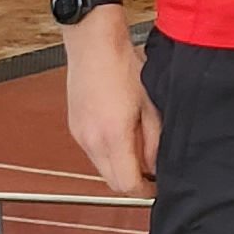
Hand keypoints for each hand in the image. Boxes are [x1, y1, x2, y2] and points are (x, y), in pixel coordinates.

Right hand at [65, 20, 162, 198]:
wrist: (93, 42)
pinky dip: (108, 152)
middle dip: (133, 181)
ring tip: (139, 146)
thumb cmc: (123, 65)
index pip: (126, 185)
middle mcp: (90, 141)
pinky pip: (93, 152)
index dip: (145, 191)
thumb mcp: (151, 105)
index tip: (158, 186)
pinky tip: (122, 133)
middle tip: (153, 170)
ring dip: (120, 165)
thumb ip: (154, 141)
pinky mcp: (74, 126)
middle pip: (111, 181)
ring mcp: (79, 134)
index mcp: (112, 137)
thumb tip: (156, 166)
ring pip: (101, 167)